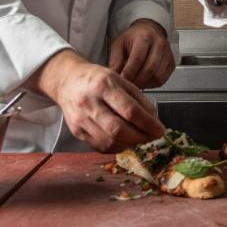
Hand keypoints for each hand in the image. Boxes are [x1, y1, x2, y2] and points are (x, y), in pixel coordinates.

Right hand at [29, 49, 163, 152]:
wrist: (67, 82)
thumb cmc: (96, 79)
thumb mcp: (119, 79)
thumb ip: (138, 99)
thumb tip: (154, 120)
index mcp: (103, 85)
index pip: (130, 110)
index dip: (148, 123)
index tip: (160, 129)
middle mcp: (90, 103)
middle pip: (118, 130)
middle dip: (140, 137)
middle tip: (152, 136)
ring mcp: (81, 119)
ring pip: (109, 142)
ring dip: (130, 144)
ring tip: (139, 138)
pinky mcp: (76, 131)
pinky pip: (100, 147)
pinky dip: (116, 147)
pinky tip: (124, 141)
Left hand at [108, 19, 174, 89]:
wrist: (148, 31)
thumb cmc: (133, 38)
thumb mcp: (119, 45)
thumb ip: (115, 61)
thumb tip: (114, 77)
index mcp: (145, 37)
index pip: (138, 59)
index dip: (129, 72)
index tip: (122, 80)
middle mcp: (159, 44)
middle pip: (149, 69)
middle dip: (136, 81)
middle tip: (127, 85)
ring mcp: (167, 54)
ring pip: (156, 76)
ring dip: (144, 84)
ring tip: (134, 83)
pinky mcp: (171, 63)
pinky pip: (162, 80)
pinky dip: (151, 84)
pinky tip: (143, 81)